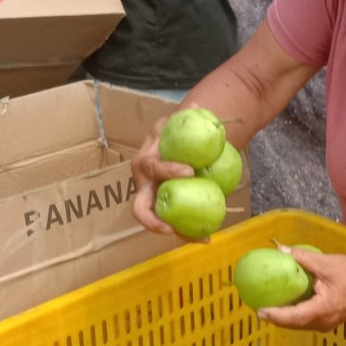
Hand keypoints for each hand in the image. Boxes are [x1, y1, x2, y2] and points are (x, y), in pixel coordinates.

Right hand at [130, 115, 193, 233]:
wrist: (175, 148)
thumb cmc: (175, 134)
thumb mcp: (177, 122)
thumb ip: (185, 116)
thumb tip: (194, 106)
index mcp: (145, 162)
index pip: (153, 168)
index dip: (169, 171)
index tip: (190, 172)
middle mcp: (143, 185)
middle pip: (140, 208)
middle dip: (152, 221)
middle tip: (170, 228)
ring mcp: (152, 200)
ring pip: (158, 223)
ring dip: (176, 233)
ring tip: (199, 238)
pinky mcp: (163, 209)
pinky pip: (172, 224)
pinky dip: (185, 233)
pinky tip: (205, 237)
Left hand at [258, 245, 345, 331]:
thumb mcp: (326, 263)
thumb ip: (302, 258)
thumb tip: (281, 250)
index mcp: (323, 309)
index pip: (294, 316)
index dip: (276, 315)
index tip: (260, 311)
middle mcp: (323, 321)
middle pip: (293, 324)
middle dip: (275, 319)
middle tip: (258, 309)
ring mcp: (326, 324)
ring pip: (299, 325)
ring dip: (284, 319)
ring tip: (268, 309)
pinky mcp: (328, 322)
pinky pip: (306, 322)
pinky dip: (293, 316)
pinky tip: (286, 307)